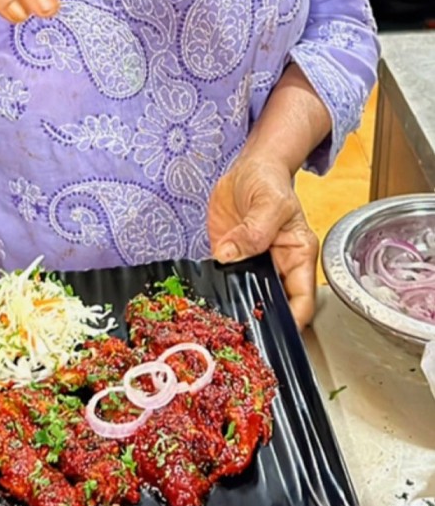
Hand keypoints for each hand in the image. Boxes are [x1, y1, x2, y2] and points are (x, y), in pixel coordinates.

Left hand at [207, 155, 318, 328]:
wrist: (248, 169)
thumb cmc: (269, 181)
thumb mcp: (269, 202)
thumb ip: (254, 230)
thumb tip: (230, 255)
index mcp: (298, 256)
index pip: (303, 301)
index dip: (291, 322)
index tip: (272, 334)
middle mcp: (278, 267)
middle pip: (274, 307)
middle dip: (259, 323)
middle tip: (238, 335)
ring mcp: (252, 266)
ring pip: (247, 299)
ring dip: (234, 310)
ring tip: (217, 326)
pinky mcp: (229, 261)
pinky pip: (223, 283)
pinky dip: (215, 294)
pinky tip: (203, 304)